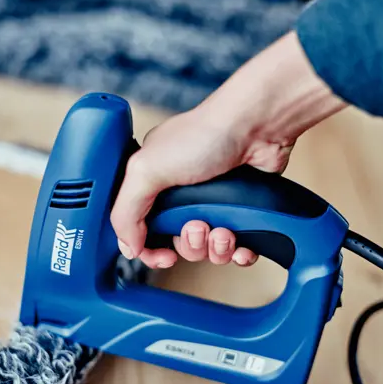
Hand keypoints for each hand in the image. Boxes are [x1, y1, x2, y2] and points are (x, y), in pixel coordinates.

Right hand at [111, 31, 345, 268]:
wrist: (257, 128)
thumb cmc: (204, 136)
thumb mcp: (146, 170)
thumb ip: (125, 212)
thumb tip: (128, 247)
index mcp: (153, 185)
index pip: (141, 231)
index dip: (150, 250)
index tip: (164, 255)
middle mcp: (181, 196)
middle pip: (178, 245)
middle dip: (191, 244)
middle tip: (199, 225)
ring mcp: (213, 204)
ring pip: (209, 250)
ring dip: (217, 248)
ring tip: (224, 229)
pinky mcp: (241, 211)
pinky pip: (238, 249)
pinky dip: (241, 252)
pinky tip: (243, 244)